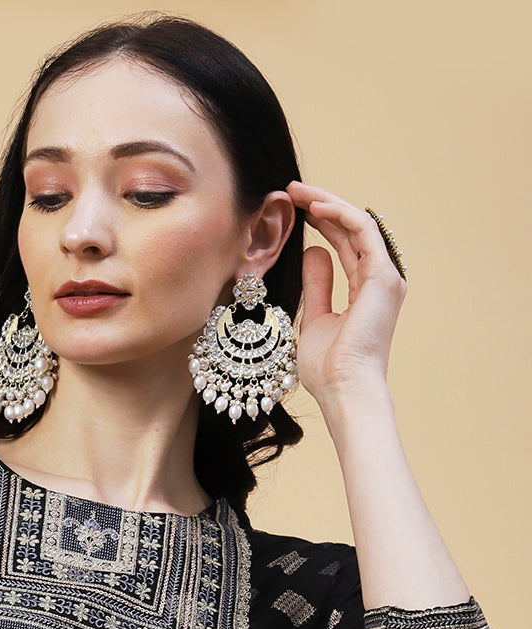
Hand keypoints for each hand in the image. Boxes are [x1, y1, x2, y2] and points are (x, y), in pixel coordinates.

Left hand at [284, 180, 407, 403]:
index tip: (295, 210)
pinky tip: (315, 206)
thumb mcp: (314, 318)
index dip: (321, 222)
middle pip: (351, 230)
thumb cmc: (329, 368)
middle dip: (321, 206)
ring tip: (298, 191)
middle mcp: (380, 279)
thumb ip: (317, 285)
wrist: (344, 389)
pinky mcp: (383, 275)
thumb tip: (314, 252)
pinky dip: (339, 214)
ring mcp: (385, 276)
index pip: (345, 244)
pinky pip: (363, 231)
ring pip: (358, 224)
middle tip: (292, 190)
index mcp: (366, 290)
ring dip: (328, 203)